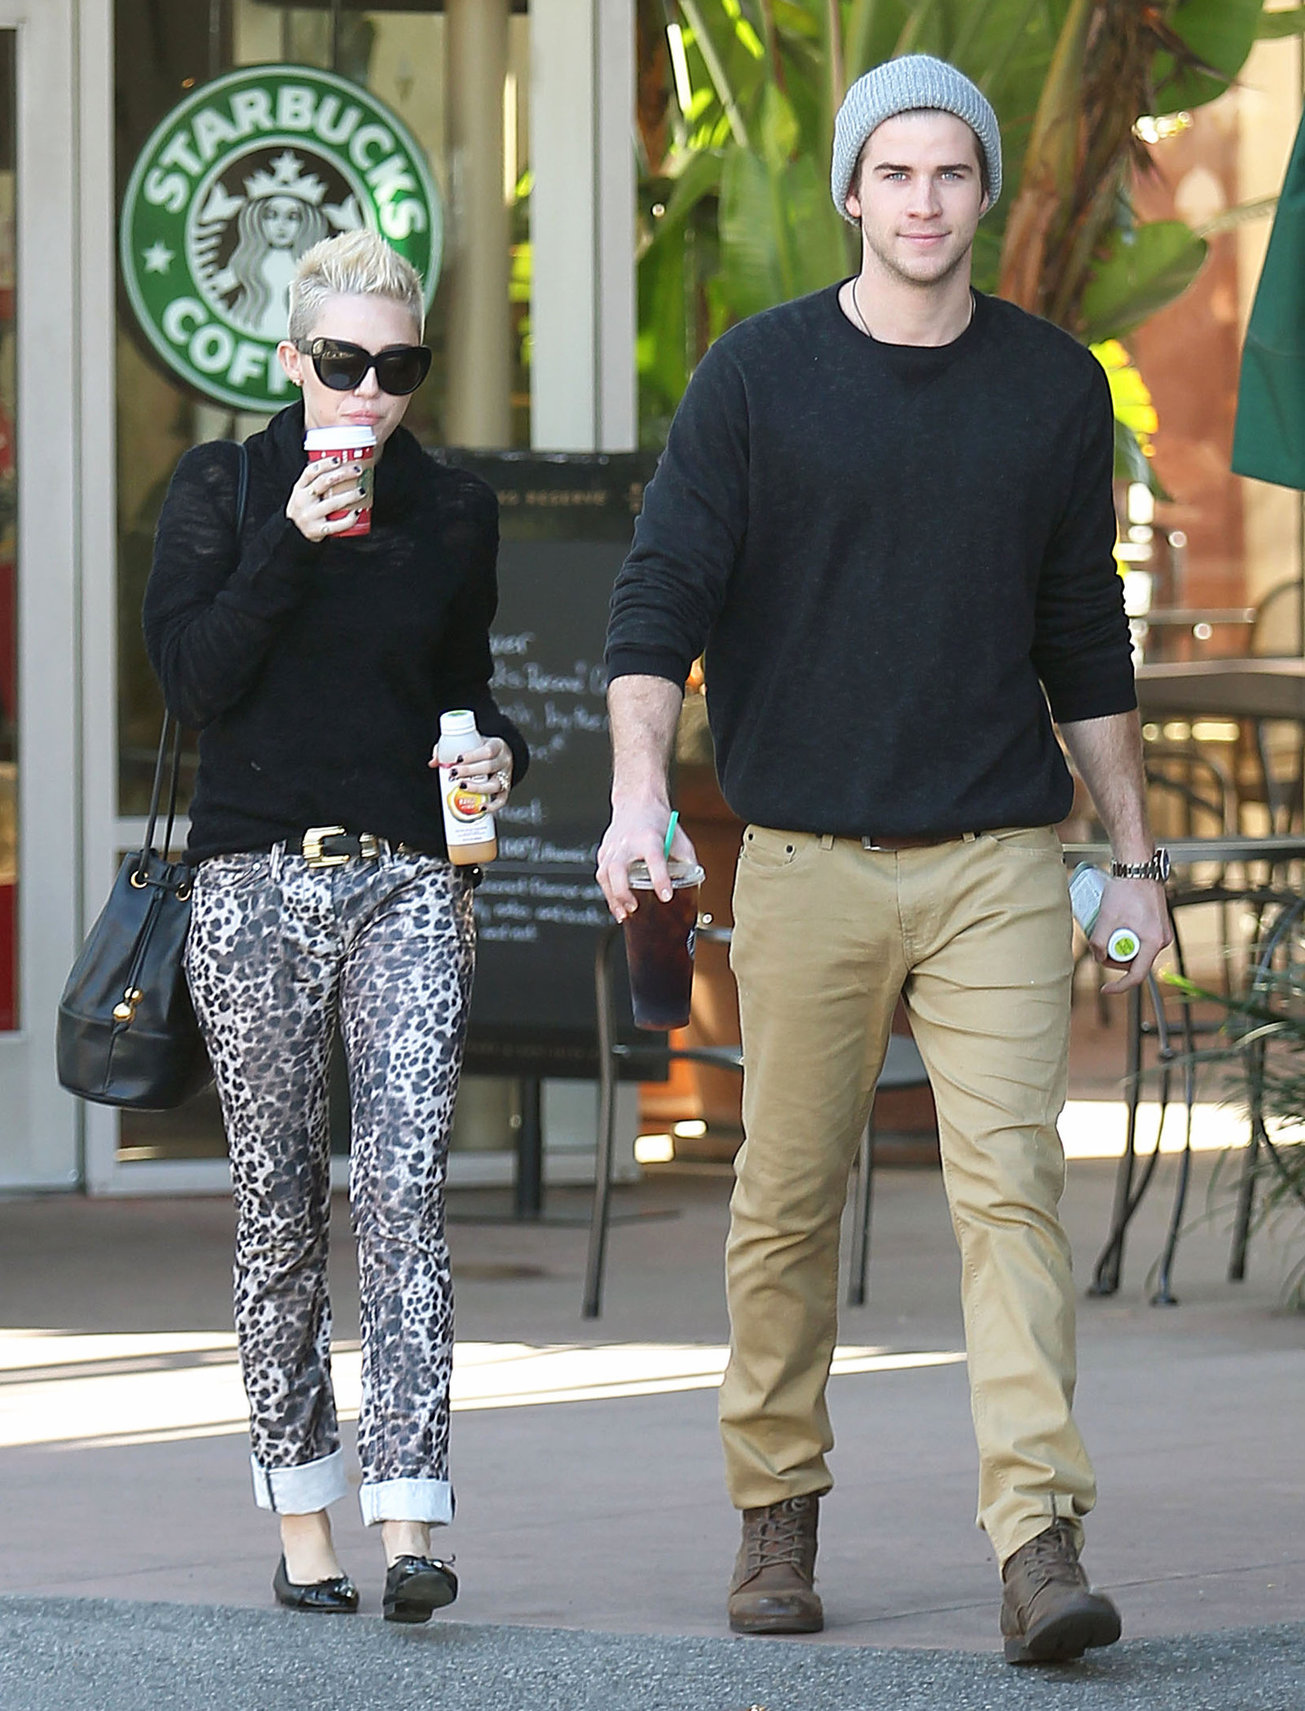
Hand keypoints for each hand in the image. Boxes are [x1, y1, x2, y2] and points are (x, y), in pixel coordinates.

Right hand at [285, 456, 370, 541]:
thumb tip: (340, 466)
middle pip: (324, 482)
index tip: (339, 459)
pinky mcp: (317, 530)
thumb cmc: (304, 509)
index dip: (324, 464)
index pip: (310, 472)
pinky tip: (357, 512)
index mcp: (299, 489)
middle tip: (357, 470)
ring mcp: (310, 516)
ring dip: (350, 495)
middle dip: (343, 474)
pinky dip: (349, 519)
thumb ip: (315, 482)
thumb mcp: (303, 494)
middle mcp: (302, 501)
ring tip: (361, 491)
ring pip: (332, 503)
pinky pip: (336, 525)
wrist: (293, 534)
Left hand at [427, 736, 512, 814]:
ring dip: (477, 787)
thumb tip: (434, 762)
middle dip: (469, 771)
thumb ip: (450, 749)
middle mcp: (504, 761)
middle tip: (453, 773)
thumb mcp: (470, 743)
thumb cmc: (482, 749)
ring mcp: (506, 776)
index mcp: (497, 746)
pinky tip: (480, 807)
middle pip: (489, 766)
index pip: (488, 750)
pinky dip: (492, 806)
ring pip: (495, 784)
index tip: (457, 759)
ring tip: (462, 787)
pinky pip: (502, 800)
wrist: (498, 755)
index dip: (472, 755)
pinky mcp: (506, 790)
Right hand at [596, 797, 696, 921]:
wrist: (636, 803)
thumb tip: (695, 884)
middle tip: (633, 908)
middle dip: (623, 892)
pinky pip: (602, 876)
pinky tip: (616, 905)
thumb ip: (687, 861)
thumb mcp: (679, 838)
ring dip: (612, 897)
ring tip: (622, 914)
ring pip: (605, 874)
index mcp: (649, 837)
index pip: (654, 859)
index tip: (666, 896)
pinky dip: (608, 893)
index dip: (660, 879)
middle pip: (618, 868)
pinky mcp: (604, 853)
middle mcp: (627, 842)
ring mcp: (612, 847)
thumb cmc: (657, 820)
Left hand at [1092, 875, 1172, 993]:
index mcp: (1153, 942)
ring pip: (1137, 950)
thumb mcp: (1105, 918)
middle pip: (1135, 962)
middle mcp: (1162, 940)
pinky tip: (1116, 923)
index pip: (1137, 975)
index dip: (1119, 986)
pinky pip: (1140, 939)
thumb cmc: (1126, 889)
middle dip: (1115, 958)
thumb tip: (1098, 957)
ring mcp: (1161, 932)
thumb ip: (1098, 943)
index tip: (1106, 989)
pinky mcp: (1157, 924)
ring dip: (1119, 945)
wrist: (1138, 868)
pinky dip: (1126, 936)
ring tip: (1107, 929)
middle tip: (1099, 945)